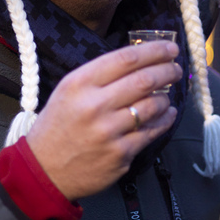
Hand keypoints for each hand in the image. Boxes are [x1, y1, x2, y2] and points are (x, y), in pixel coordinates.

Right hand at [27, 40, 181, 200]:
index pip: (126, 59)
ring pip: (152, 106)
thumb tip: (141, 61)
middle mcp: (95, 106)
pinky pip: (151, 132)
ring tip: (166, 94)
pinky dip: (164, 119)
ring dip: (165, 97)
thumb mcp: (68, 90)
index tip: (170, 48)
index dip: (154, 51)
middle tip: (176, 69)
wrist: (43, 170)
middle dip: (168, 71)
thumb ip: (100, 76)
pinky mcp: (120, 155)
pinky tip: (166, 114)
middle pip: (144, 80)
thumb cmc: (58, 126)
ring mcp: (109, 132)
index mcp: (80, 84)